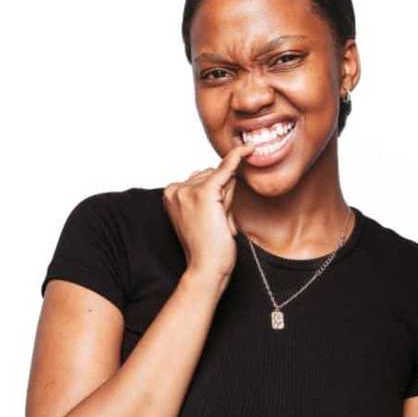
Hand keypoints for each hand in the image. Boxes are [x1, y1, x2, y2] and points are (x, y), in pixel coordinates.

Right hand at [163, 144, 253, 284]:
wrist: (206, 266)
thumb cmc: (207, 245)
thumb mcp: (206, 212)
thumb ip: (212, 191)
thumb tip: (229, 168)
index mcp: (170, 193)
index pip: (201, 178)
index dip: (215, 195)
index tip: (216, 208)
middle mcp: (175, 189)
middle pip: (210, 174)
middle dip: (221, 193)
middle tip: (215, 222)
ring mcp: (188, 190)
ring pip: (220, 177)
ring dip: (227, 197)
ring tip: (219, 221)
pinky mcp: (204, 193)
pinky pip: (225, 170)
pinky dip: (236, 158)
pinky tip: (247, 150)